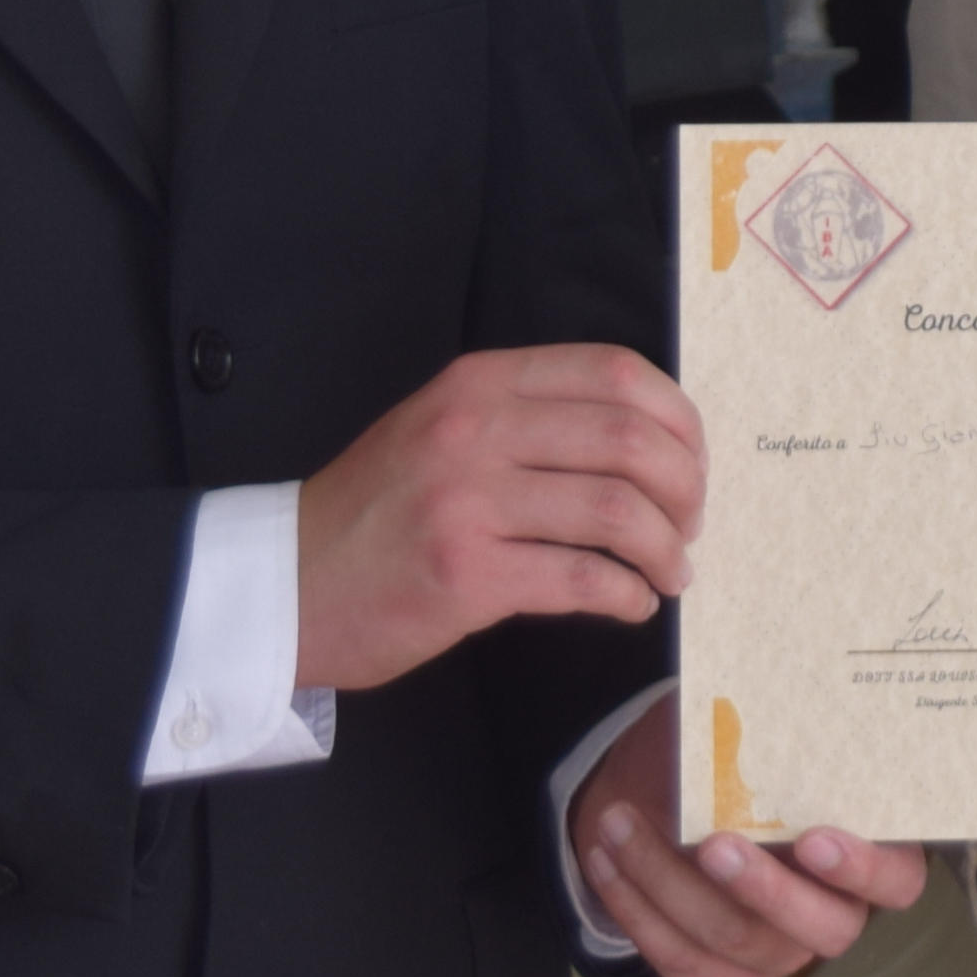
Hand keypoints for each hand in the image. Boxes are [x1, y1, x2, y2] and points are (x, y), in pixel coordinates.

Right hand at [295, 342, 699, 694]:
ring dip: (665, 548)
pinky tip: (631, 603)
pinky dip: (626, 594)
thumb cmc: (375, 514)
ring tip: (670, 572)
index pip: (614, 373)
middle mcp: (475, 430)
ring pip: (617, 511)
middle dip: (685, 488)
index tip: (692, 461)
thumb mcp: (441, 430)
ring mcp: (468, 501)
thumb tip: (643, 441)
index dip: (677, 418)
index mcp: (479, 384)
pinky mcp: (465, 574)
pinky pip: (582, 578)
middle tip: (690, 525)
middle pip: (629, 440)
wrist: (284, 583)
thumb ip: (527, 419)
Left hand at [571, 705, 920, 976]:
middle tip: (712, 845)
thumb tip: (741, 703)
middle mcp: (837, 912)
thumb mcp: (756, 732)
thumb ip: (764, 730)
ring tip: (620, 825)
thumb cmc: (732, 756)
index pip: (896, 879)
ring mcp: (783, 952)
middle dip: (762, 889)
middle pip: (821, 929)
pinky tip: (606, 860)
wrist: (675, 795)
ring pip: (735, 942)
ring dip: (668, 883)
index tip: (812, 837)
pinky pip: (684, 963)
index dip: (861, 868)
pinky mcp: (729, 976)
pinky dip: (636, 911)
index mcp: (871, 851)